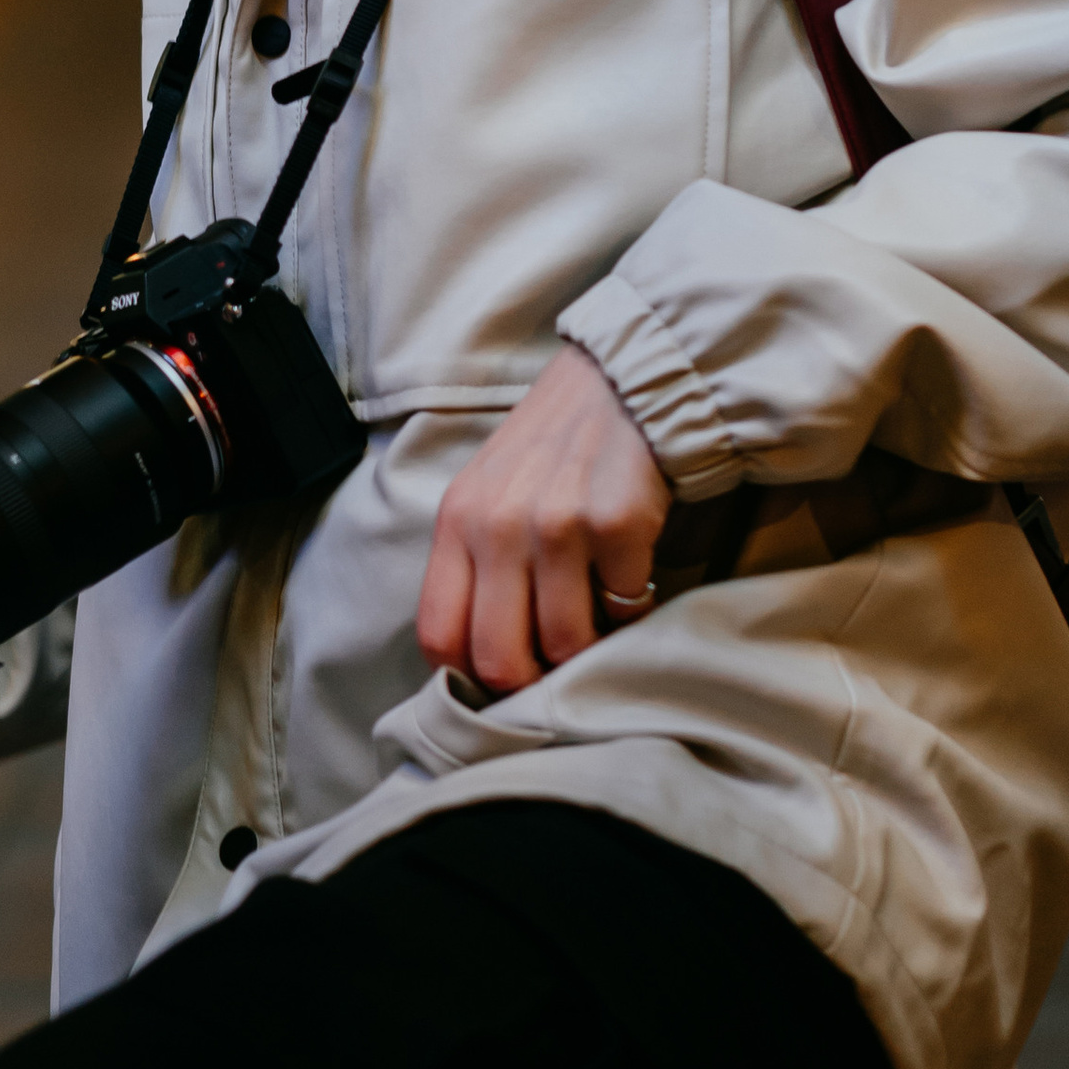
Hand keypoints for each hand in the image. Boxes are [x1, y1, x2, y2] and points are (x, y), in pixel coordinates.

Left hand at [417, 343, 672, 696]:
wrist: (621, 383)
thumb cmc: (552, 450)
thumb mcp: (488, 494)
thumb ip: (474, 564)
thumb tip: (480, 663)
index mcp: (457, 520)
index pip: (438, 634)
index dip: (467, 680)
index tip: (497, 684)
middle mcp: (498, 524)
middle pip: (498, 658)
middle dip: (529, 685)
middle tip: (552, 674)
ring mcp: (557, 524)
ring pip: (564, 644)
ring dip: (586, 650)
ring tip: (595, 620)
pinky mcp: (617, 524)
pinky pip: (622, 609)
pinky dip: (630, 612)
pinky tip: (629, 581)